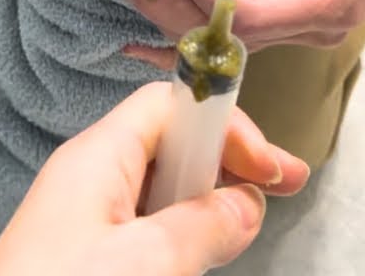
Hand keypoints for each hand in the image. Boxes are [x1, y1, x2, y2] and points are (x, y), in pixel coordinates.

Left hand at [0, 82, 309, 275]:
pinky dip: (178, 234)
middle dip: (228, 161)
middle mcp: (87, 179)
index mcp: (96, 158)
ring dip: (207, 201)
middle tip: (285, 184)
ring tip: (245, 225)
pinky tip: (198, 255)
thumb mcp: (148, 262)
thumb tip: (245, 205)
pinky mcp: (80, 258)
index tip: (269, 168)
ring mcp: (81, 220)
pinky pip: (140, 227)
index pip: (170, 105)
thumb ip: (205, 227)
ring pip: (159, 189)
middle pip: (170, 144)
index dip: (225, 124)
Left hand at [115, 0, 364, 63]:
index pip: (250, 16)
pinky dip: (179, 27)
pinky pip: (219, 30)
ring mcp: (292, 23)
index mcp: (334, 0)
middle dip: (170, 6)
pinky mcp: (273, 10)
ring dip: (169, 11)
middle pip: (228, 38)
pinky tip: (133, 41)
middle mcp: (315, 26)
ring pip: (217, 37)